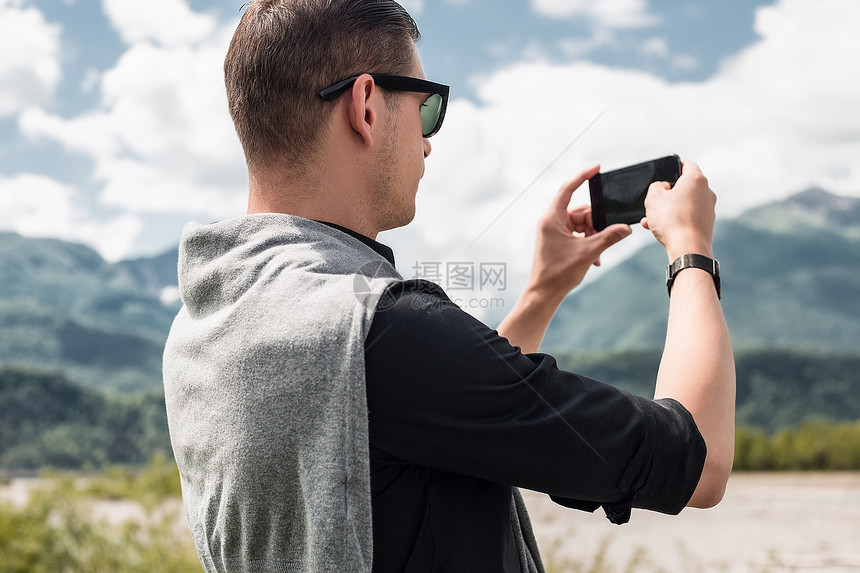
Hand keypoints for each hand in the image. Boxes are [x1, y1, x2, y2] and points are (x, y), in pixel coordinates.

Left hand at [528, 165, 631, 302]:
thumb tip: (626, 228)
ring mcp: (553, 231)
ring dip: (593, 236)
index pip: (567, 188)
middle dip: (596, 224)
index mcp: (552, 218)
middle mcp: (550, 221)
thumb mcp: (588, 253)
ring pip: (581, 224)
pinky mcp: (556, 240)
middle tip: (605, 238)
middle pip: (580, 211)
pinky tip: (595, 259)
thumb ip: (609, 237)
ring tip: (598, 254)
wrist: (544, 293)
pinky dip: (587, 242)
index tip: (596, 168)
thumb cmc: (559, 273)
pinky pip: (576, 234)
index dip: (582, 176)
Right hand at [642, 161, 715, 261]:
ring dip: (668, 209)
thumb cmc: (671, 220)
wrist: (687, 248)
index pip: (687, 165)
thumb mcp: (653, 198)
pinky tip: (660, 230)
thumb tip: (662, 188)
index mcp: (695, 180)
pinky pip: (688, 217)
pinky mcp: (707, 224)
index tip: (666, 172)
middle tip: (653, 202)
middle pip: (685, 187)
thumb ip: (656, 187)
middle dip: (667, 194)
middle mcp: (706, 192)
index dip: (674, 167)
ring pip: (685, 204)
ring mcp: (709, 209)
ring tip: (651, 221)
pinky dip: (676, 220)